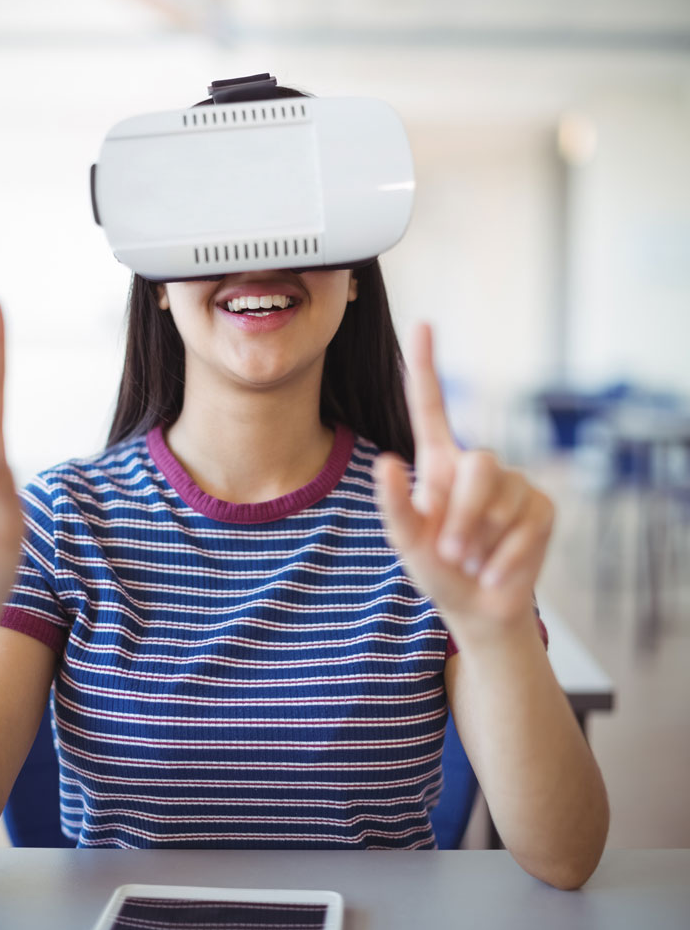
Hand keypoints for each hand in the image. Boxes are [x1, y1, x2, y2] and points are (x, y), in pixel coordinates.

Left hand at [374, 324, 553, 638]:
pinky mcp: (541, 507)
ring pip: (502, 497)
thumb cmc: (437, 568)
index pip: (431, 407)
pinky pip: (525, 527)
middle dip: (462, 515)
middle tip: (449, 553)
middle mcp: (477, 465)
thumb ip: (395, 506)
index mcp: (439, 464)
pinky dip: (504, 558)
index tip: (423, 323)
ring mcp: (515, 484)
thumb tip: (388, 463)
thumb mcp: (406, 541)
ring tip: (471, 560)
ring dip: (480, 541)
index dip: (426, 367)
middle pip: (478, 465)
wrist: (479, 606)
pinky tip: (495, 571)